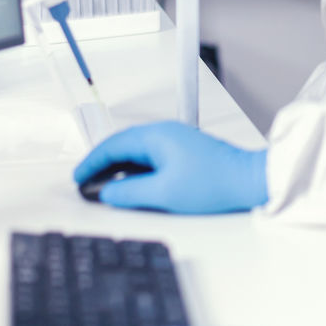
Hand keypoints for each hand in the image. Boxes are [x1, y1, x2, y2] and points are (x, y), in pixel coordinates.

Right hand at [73, 121, 268, 213]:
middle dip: (101, 163)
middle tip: (86, 182)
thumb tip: (107, 192)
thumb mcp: (163, 192)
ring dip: (118, 167)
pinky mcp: (184, 151)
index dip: (91, 162)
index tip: (77, 177)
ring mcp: (175, 140)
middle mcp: (165, 132)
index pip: (113, 145)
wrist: (248, 179)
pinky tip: (132, 184)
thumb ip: (129, 192)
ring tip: (103, 186)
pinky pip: (150, 157)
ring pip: (137, 151)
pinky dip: (135, 169)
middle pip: (123, 145)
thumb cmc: (214, 182)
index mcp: (156, 135)